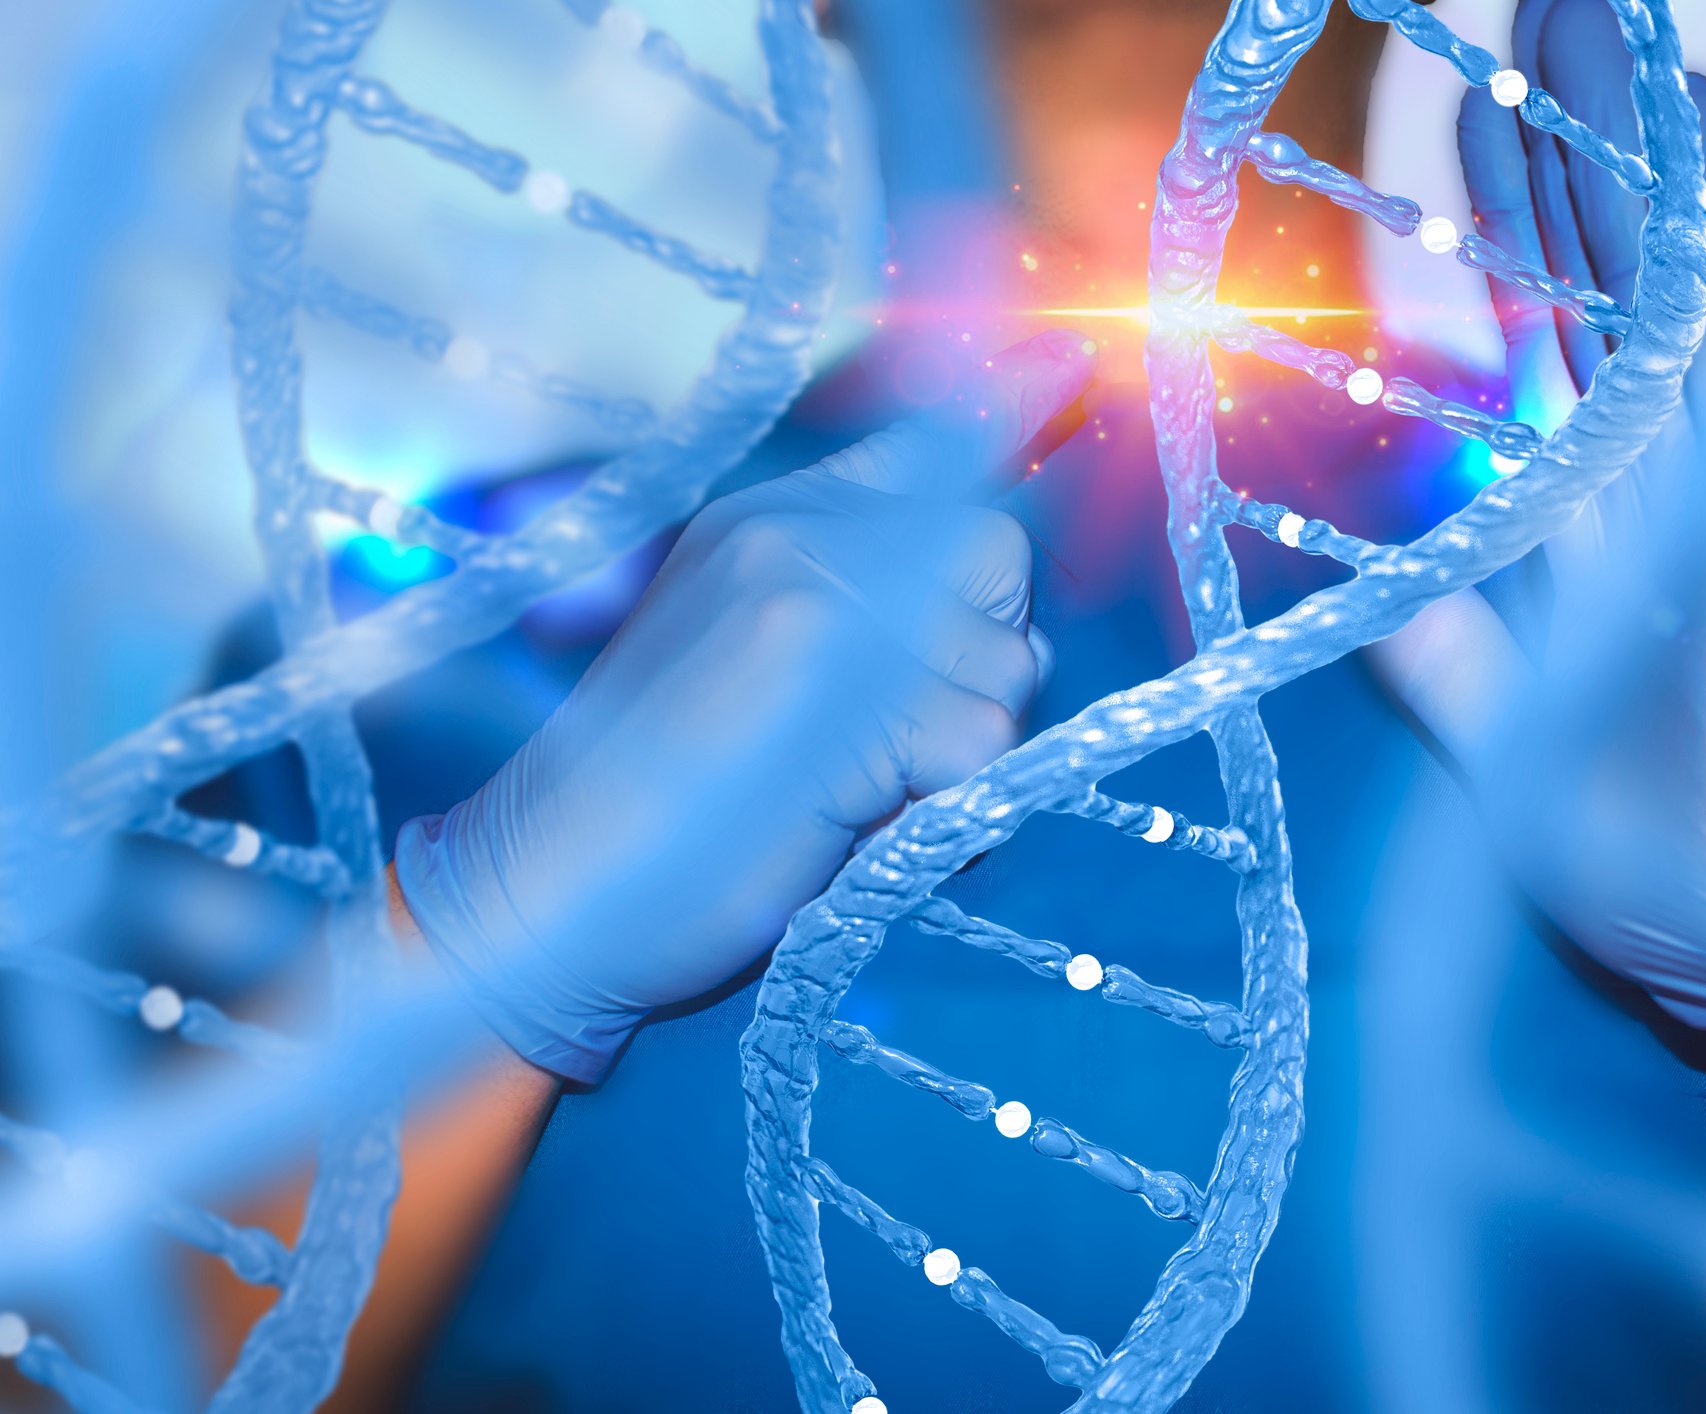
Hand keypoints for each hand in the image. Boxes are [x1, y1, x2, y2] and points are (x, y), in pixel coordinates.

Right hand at [393, 331, 1095, 1082]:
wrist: (545, 891)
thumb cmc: (658, 803)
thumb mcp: (753, 661)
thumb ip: (862, 607)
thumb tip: (1010, 619)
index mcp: (770, 522)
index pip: (925, 443)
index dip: (1012, 406)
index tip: (1074, 358)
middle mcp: (799, 537)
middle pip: (997, 554)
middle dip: (986, 657)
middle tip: (903, 737)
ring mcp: (822, 604)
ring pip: (1007, 668)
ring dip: (965, 756)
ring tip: (858, 796)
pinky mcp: (849, 694)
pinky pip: (984, 748)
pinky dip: (947, 813)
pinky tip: (856, 829)